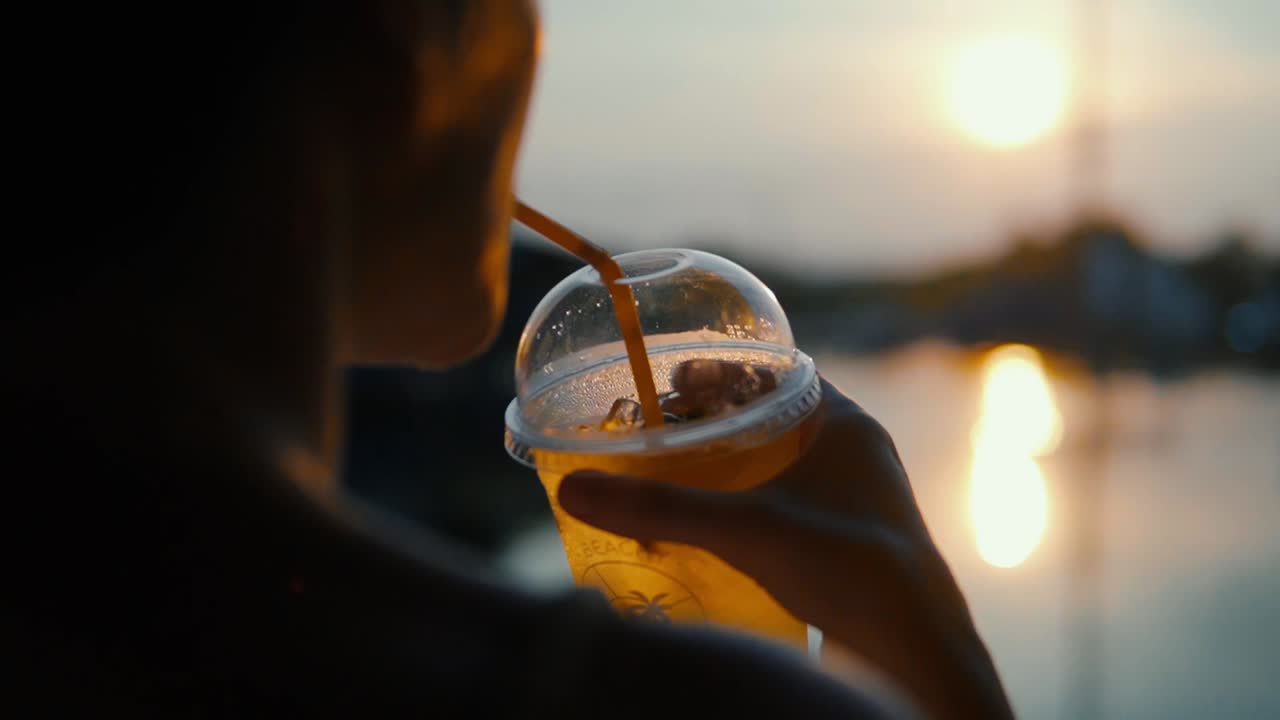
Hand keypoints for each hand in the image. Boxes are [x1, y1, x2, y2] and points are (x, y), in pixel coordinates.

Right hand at [558, 379, 1013, 719]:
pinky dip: (754, 502)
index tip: (674, 381)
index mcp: (845, 424)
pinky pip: (793, 502)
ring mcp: (856, 499)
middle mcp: (856, 453)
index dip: (723, 370)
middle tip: (665, 428)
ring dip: (736, 463)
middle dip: (719, 418)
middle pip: (775, 415)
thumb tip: (574, 491)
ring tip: (682, 472)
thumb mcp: (744, 529)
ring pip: (785, 461)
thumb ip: (661, 508)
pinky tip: (720, 526)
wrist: (916, 648)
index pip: (777, 371)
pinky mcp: (850, 541)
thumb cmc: (849, 570)